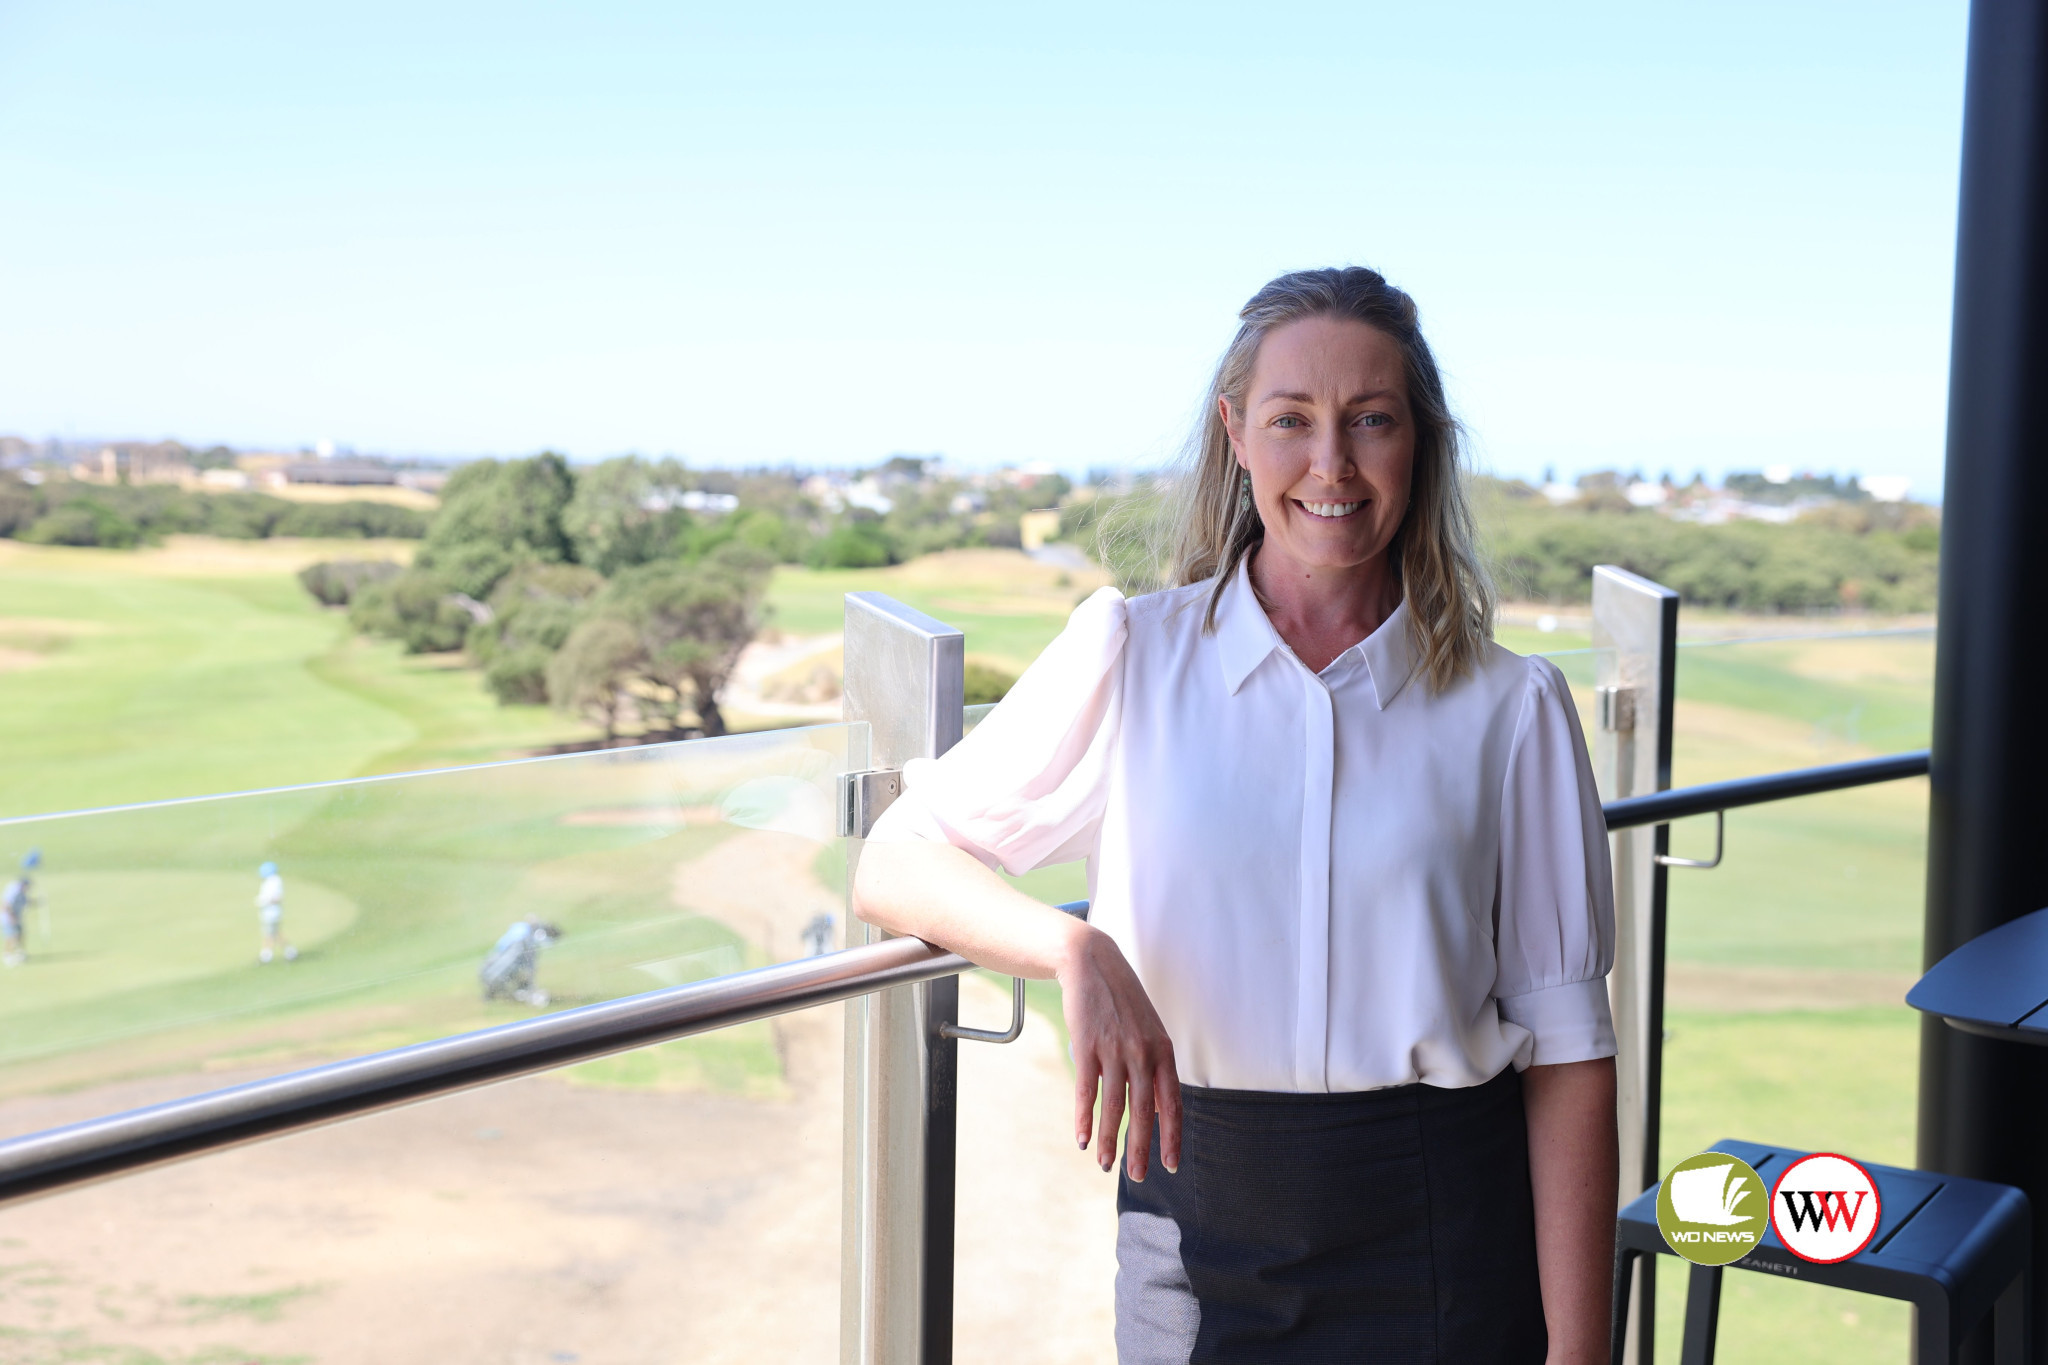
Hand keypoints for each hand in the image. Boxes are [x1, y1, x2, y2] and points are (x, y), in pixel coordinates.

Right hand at [1058, 927, 1180, 1181]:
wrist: (1093, 963)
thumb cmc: (1123, 1001)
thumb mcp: (1149, 1030)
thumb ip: (1155, 1066)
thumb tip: (1158, 1108)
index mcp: (1163, 1051)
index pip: (1172, 1103)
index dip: (1171, 1137)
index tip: (1170, 1166)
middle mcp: (1142, 1053)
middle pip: (1143, 1111)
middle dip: (1139, 1149)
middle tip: (1136, 1177)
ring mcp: (1114, 1050)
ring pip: (1113, 1106)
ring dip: (1108, 1140)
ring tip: (1105, 1165)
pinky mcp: (1086, 1046)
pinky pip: (1086, 1091)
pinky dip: (1083, 1118)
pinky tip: (1082, 1139)